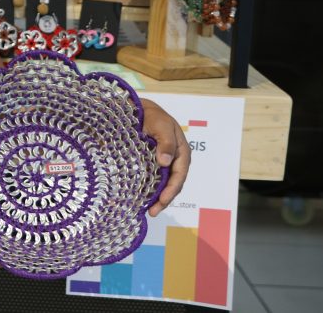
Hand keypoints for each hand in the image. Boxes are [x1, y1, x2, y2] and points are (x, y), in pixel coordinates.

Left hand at [140, 98, 190, 216]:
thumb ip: (165, 142)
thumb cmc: (153, 116)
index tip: (162, 200)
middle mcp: (175, 160)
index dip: (171, 190)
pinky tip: (143, 198)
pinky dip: (150, 189)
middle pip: (173, 184)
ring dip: (157, 197)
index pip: (179, 176)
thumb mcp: (161, 126)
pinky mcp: (153, 163)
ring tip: (148, 210)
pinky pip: (154, 179)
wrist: (140, 110)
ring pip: (164, 184)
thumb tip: (165, 162)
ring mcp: (164, 163)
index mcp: (182, 153)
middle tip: (152, 212)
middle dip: (164, 199)